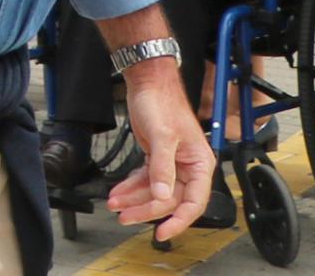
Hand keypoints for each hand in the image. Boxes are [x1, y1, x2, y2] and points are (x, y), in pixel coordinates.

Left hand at [105, 56, 215, 239]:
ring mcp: (172, 163)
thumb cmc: (161, 101)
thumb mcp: (162, 135)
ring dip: (134, 199)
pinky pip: (145, 179)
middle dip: (146, 209)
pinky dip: (131, 186)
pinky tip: (118, 192)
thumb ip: (162, 168)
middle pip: (169, 199)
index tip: (162, 233)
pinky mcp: (156, 157)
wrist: (147, 81)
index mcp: (199, 163)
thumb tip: (162, 196)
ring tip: (114, 204)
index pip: (194, 202)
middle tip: (124, 216)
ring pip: (154, 191)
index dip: (179, 221)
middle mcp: (188, 166)